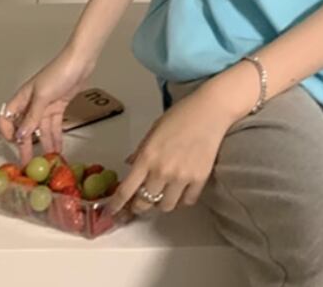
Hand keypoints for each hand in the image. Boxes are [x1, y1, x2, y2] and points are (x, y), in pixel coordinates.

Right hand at [0, 46, 96, 165]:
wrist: (80, 62)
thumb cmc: (58, 73)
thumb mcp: (43, 95)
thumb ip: (32, 117)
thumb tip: (20, 136)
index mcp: (22, 98)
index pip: (6, 118)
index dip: (7, 132)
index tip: (14, 144)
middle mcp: (32, 104)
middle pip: (25, 128)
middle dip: (26, 145)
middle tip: (29, 164)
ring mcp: (46, 106)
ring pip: (41, 130)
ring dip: (43, 145)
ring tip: (46, 162)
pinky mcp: (59, 107)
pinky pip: (54, 126)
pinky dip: (55, 138)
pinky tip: (57, 150)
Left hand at [107, 84, 234, 216]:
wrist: (210, 111)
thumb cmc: (181, 115)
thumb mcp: (154, 130)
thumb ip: (141, 150)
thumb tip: (131, 165)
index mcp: (147, 157)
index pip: (126, 190)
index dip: (116, 205)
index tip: (112, 212)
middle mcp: (162, 171)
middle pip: (144, 203)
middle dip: (139, 205)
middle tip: (141, 201)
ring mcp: (182, 177)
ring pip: (165, 206)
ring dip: (161, 202)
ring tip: (164, 192)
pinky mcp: (200, 179)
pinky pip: (187, 201)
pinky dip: (182, 199)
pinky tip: (181, 190)